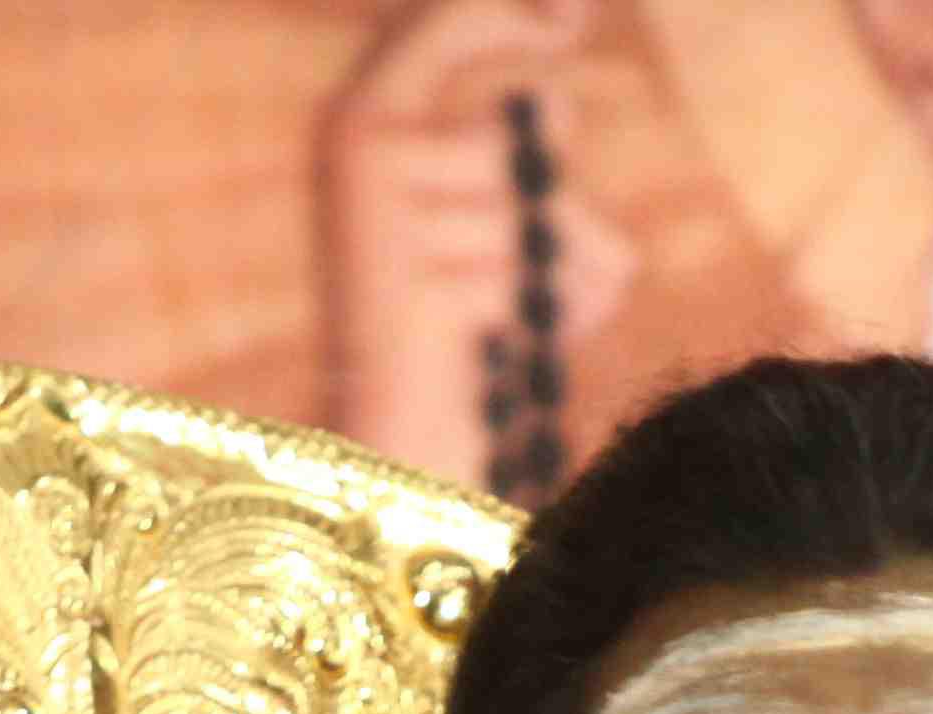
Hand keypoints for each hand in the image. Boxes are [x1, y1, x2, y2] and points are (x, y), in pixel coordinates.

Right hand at [314, 0, 641, 479]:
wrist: (397, 452)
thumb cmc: (458, 337)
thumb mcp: (486, 218)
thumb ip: (515, 149)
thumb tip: (557, 86)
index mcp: (364, 117)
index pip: (445, 22)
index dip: (510, 11)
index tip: (573, 16)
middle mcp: (359, 144)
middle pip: (529, 122)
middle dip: (559, 200)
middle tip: (528, 270)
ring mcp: (382, 207)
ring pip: (541, 203)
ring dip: (565, 270)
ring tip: (518, 322)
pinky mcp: (415, 275)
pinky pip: (535, 271)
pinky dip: (555, 315)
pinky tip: (506, 350)